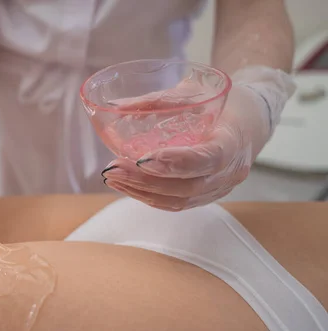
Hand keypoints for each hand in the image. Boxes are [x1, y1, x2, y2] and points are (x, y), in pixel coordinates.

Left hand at [102, 66, 294, 210]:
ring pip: (180, 200)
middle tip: (114, 168)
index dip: (176, 162)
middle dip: (146, 180)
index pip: (209, 158)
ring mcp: (221, 187)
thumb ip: (157, 101)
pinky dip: (151, 197)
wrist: (252, 119)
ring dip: (142, 192)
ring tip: (113, 178)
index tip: (142, 158)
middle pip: (188, 186)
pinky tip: (128, 186)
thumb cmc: (224, 101)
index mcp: (234, 140)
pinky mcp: (209, 194)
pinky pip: (179, 203)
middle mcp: (231, 171)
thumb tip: (113, 105)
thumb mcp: (195, 92)